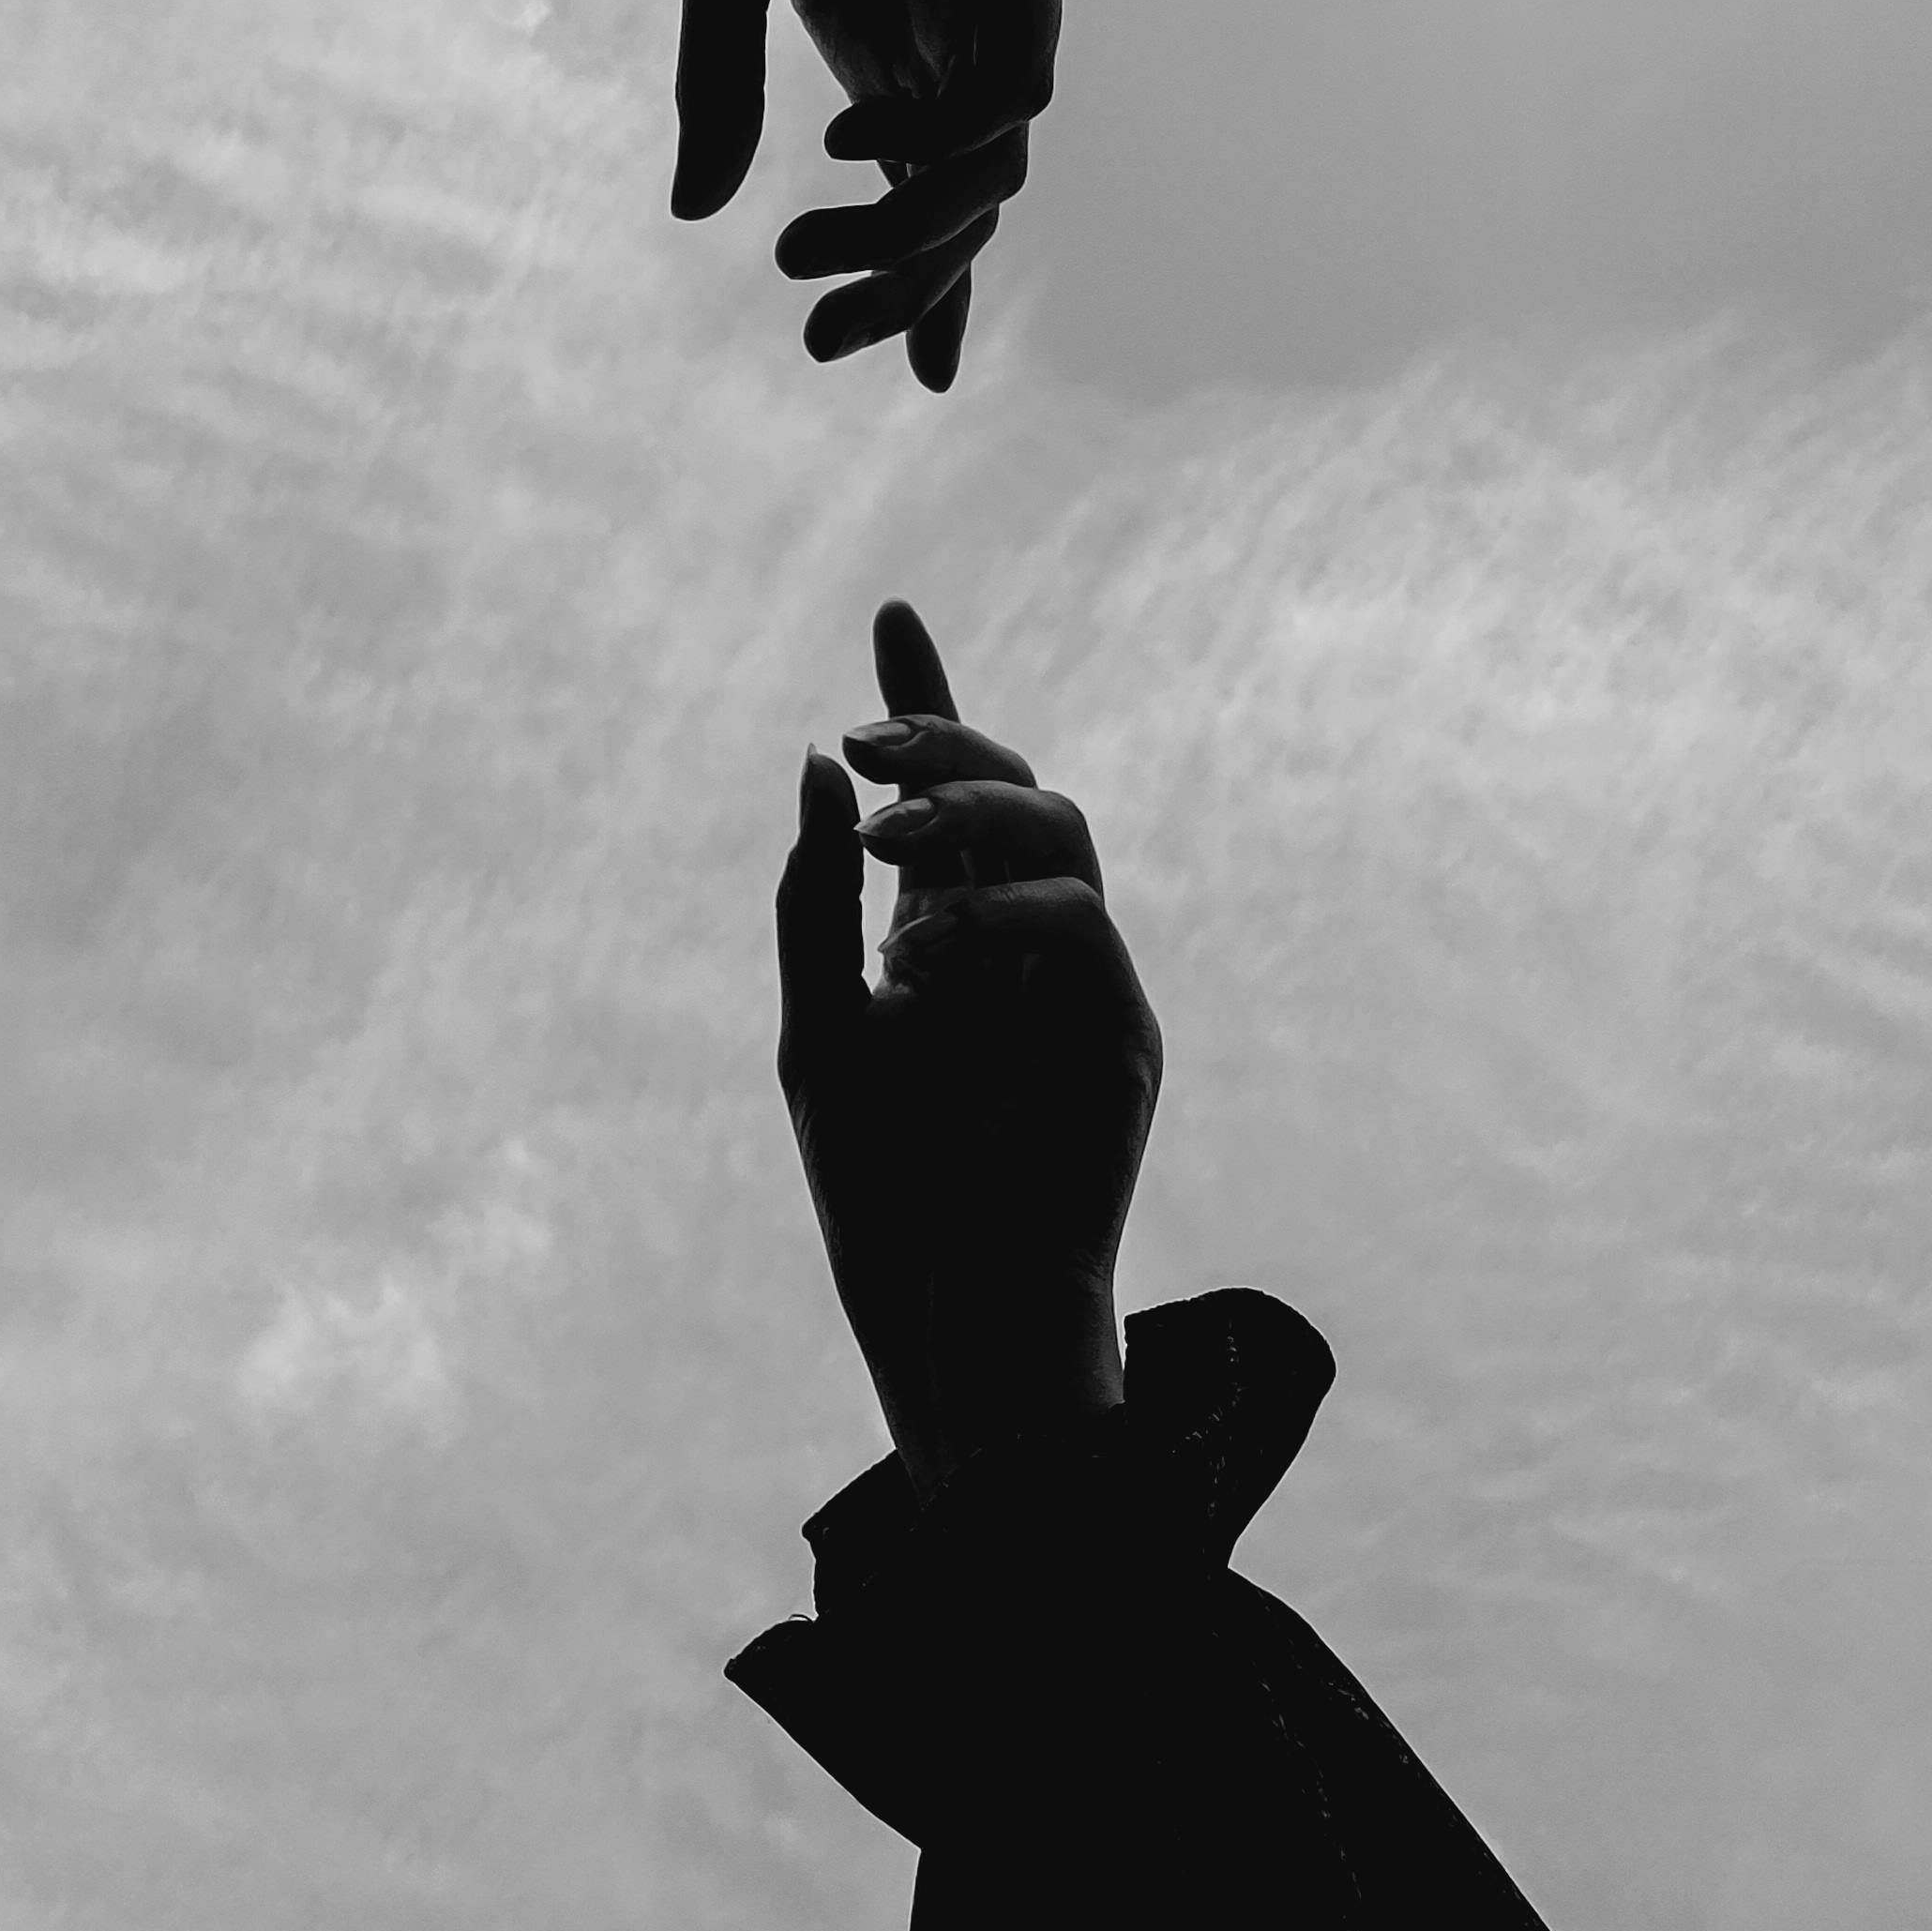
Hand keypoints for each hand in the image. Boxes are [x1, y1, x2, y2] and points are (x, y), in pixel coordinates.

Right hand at [671, 0, 1061, 393]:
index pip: (924, 191)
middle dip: (901, 284)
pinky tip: (861, 139)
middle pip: (962, 200)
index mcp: (881, 32)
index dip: (924, 287)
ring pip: (996, 159)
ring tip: (811, 249)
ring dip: (914, 227)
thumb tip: (691, 212)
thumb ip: (715, 79)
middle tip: (810, 334)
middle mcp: (950, 22)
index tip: (906, 379)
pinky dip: (950, 129)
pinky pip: (1015, 73)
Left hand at [773, 600, 1162, 1503]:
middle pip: (1012, 786)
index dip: (928, 697)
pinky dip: (999, 915)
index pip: (945, 792)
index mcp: (944, 936)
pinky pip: (1080, 922)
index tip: (893, 609)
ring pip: (1060, 830)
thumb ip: (811, 906)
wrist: (950, 1321)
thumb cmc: (880, 1193)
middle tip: (860, 744)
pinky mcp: (1120, 1035)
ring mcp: (1077, 984)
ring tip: (886, 838)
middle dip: (943, 734)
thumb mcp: (815, 1036)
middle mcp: (1018, 944)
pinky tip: (927, 954)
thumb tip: (810, 768)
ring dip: (972, 808)